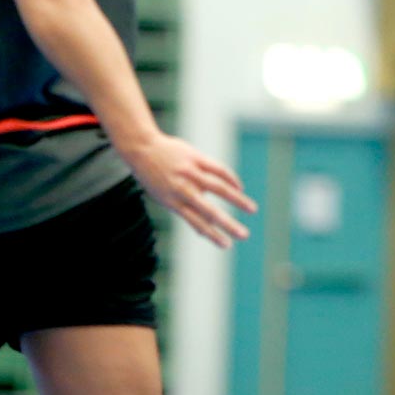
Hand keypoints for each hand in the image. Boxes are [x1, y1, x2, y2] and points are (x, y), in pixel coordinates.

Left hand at [124, 133, 256, 248]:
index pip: (197, 222)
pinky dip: (231, 178)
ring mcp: (190, 172)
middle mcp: (183, 189)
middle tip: (245, 235)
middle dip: (228, 224)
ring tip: (252, 209)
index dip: (213, 235)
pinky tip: (239, 187)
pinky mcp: (196, 157)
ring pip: (219, 188)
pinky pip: (218, 169)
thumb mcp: (163, 197)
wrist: (142, 148)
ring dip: (238, 200)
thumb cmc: (154, 176)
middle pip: (210, 210)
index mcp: (174, 202)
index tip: (227, 245)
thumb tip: (205, 229)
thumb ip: (184, 210)